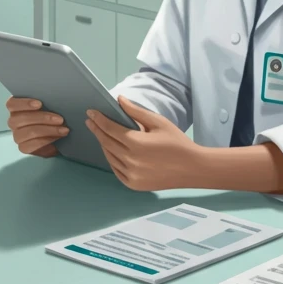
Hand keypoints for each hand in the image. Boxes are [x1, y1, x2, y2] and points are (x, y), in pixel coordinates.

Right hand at [6, 97, 67, 157]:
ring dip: (48, 130)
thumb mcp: (49, 107)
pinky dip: (47, 140)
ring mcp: (17, 135)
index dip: (24, 103)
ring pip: (28, 132)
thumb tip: (55, 99)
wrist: (58, 135)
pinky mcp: (23, 147)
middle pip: (21, 119)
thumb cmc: (52, 116)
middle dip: (43, 118)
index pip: (12, 104)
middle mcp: (13, 121)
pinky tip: (57, 137)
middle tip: (60, 119)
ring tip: (63, 129)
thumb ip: (47, 101)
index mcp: (16, 108)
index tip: (39, 104)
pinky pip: (31, 145)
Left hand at [85, 97, 206, 190]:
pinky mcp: (134, 184)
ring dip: (103, 144)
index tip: (91, 112)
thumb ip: (136, 112)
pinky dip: (111, 159)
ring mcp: (131, 175)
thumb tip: (119, 99)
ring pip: (109, 156)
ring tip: (100, 134)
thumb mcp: (158, 122)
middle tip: (90, 121)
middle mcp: (131, 160)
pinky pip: (116, 169)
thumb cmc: (177, 142)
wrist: (192, 168)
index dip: (99, 119)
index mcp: (137, 143)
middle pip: (106, 142)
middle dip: (97, 130)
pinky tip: (111, 150)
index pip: (110, 129)